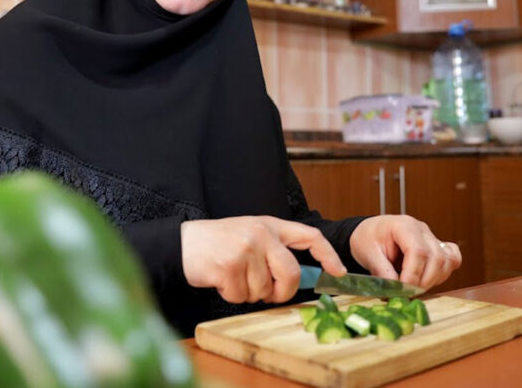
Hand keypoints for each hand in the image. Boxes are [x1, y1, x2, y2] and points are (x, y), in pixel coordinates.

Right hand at [181, 216, 346, 303]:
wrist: (183, 244)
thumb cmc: (218, 242)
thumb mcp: (250, 234)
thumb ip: (275, 249)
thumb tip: (301, 277)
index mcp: (269, 225)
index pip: (309, 236)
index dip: (328, 255)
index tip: (338, 272)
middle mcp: (260, 234)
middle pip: (291, 273)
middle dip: (284, 291)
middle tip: (270, 295)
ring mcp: (244, 249)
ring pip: (264, 290)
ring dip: (250, 293)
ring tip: (234, 277)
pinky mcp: (228, 266)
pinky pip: (242, 296)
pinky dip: (232, 295)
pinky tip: (222, 280)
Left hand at [349, 215, 461, 289]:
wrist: (369, 233)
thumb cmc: (367, 239)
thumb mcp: (368, 255)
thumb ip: (382, 272)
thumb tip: (397, 291)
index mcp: (403, 226)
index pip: (418, 251)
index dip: (413, 275)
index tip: (403, 290)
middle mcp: (422, 230)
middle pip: (436, 258)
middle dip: (423, 281)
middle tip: (407, 292)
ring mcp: (432, 237)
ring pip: (447, 261)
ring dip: (434, 279)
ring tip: (415, 286)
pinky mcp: (437, 247)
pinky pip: (452, 258)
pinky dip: (444, 272)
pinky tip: (429, 278)